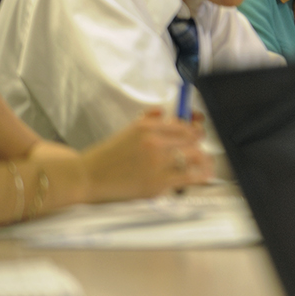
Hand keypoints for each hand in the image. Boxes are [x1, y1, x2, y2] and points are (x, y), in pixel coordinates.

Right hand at [81, 109, 211, 201]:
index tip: (197, 133)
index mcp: (147, 127)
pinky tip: (205, 176)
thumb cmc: (105, 157)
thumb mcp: (126, 130)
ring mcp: (157, 164)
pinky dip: (199, 176)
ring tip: (207, 163)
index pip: (183, 124)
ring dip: (205, 159)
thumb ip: (148, 119)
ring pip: (195, 156)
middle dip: (199, 144)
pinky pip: (188, 178)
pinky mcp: (157, 184)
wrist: (86, 177)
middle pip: (193, 139)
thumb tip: (164, 111)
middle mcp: (154, 143)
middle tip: (201, 149)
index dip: (195, 129)